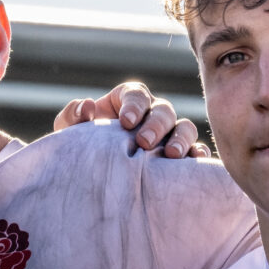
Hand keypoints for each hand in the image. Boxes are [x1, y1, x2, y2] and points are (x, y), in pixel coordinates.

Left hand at [54, 81, 209, 157]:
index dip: (134, 105)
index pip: (137, 95)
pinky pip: (195, 151)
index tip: (125, 121)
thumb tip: (86, 107)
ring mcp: (169, 134)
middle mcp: (152, 114)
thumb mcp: (70, 132)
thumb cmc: (83, 146)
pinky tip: (193, 163)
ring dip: (180, 138)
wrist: (95, 173)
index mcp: (127, 101)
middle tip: (143, 142)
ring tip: (170, 155)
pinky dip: (198, 155)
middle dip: (155, 125)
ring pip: (184, 127)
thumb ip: (72, 116)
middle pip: (164, 110)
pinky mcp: (180, 155)